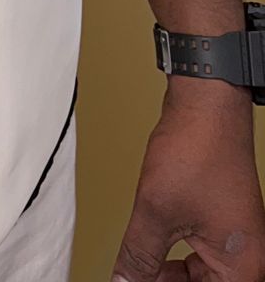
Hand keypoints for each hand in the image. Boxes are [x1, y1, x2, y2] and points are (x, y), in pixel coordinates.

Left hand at [110, 79, 264, 280]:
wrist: (207, 104)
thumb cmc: (197, 148)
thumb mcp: (156, 211)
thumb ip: (138, 255)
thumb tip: (123, 281)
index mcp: (241, 267)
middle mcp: (245, 257)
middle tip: (130, 278)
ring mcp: (234, 238)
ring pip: (196, 275)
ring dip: (164, 272)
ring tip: (135, 268)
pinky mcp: (221, 220)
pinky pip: (197, 252)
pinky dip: (172, 255)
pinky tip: (149, 251)